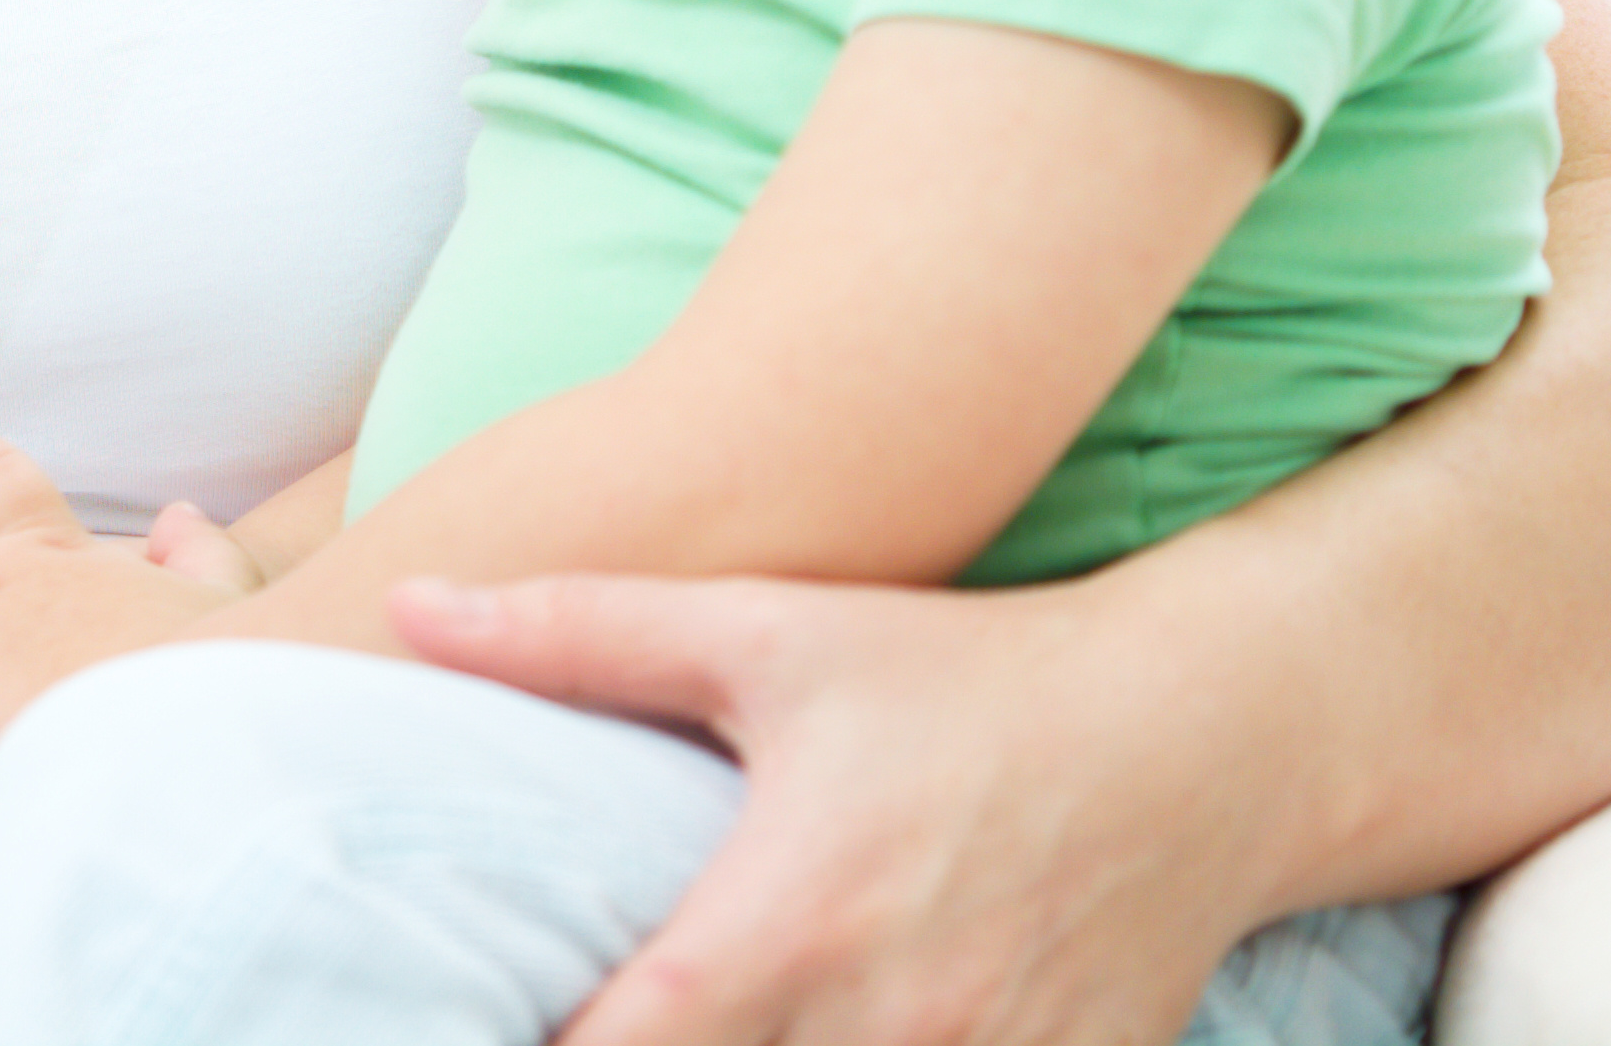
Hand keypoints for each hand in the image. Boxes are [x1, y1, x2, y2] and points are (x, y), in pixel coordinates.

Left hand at [388, 570, 1265, 1045]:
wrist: (1200, 734)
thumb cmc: (960, 674)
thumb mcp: (766, 632)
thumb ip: (577, 635)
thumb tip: (410, 607)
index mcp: (788, 921)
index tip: (479, 1024)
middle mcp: (887, 1025)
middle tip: (595, 1014)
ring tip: (702, 1030)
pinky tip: (819, 1042)